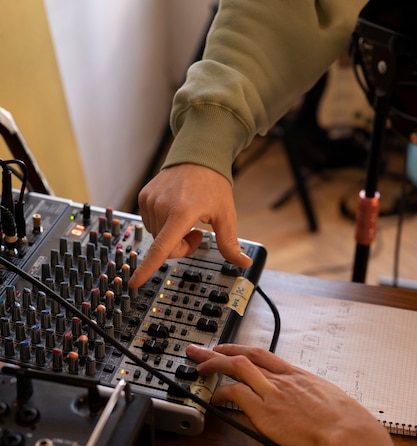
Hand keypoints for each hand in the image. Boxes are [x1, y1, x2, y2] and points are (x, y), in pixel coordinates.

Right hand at [128, 164, 252, 287]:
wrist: (197, 155)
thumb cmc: (213, 184)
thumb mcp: (226, 215)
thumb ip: (230, 243)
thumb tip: (244, 263)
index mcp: (181, 212)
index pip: (161, 247)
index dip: (147, 268)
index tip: (135, 282)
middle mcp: (162, 206)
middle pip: (164, 247)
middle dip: (180, 247)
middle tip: (196, 233)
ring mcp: (150, 200)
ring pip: (156, 236)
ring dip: (170, 235)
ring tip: (186, 218)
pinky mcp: (143, 196)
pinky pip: (150, 223)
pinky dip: (162, 224)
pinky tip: (175, 211)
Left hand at [186, 344, 398, 445]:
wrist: (350, 435)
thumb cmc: (350, 425)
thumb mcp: (333, 403)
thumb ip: (316, 401)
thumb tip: (313, 409)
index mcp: (300, 376)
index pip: (265, 356)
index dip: (243, 350)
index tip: (230, 349)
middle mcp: (284, 380)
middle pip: (245, 356)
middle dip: (220, 351)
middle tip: (202, 349)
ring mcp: (273, 393)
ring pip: (236, 368)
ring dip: (213, 365)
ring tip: (198, 366)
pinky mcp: (265, 411)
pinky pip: (236, 395)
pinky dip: (222, 394)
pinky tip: (215, 398)